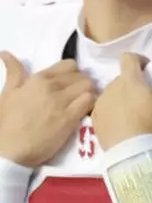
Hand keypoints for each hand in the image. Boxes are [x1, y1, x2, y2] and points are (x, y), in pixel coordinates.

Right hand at [0, 51, 95, 166]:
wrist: (9, 150)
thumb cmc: (6, 122)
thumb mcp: (7, 93)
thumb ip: (13, 72)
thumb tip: (5, 52)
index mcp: (38, 79)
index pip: (69, 65)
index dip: (74, 73)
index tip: (71, 83)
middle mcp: (52, 87)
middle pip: (82, 76)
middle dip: (83, 84)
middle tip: (78, 95)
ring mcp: (62, 102)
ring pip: (89, 87)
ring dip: (89, 93)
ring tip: (83, 103)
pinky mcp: (70, 119)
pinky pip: (90, 102)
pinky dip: (92, 104)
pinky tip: (85, 111)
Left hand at [92, 52, 151, 148]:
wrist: (133, 155)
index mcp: (129, 80)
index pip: (128, 57)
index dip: (139, 60)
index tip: (149, 72)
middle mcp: (110, 88)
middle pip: (122, 78)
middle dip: (133, 83)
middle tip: (146, 101)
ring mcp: (100, 104)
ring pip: (112, 92)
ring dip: (122, 97)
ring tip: (135, 114)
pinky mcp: (95, 119)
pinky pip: (104, 107)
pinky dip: (113, 110)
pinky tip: (123, 124)